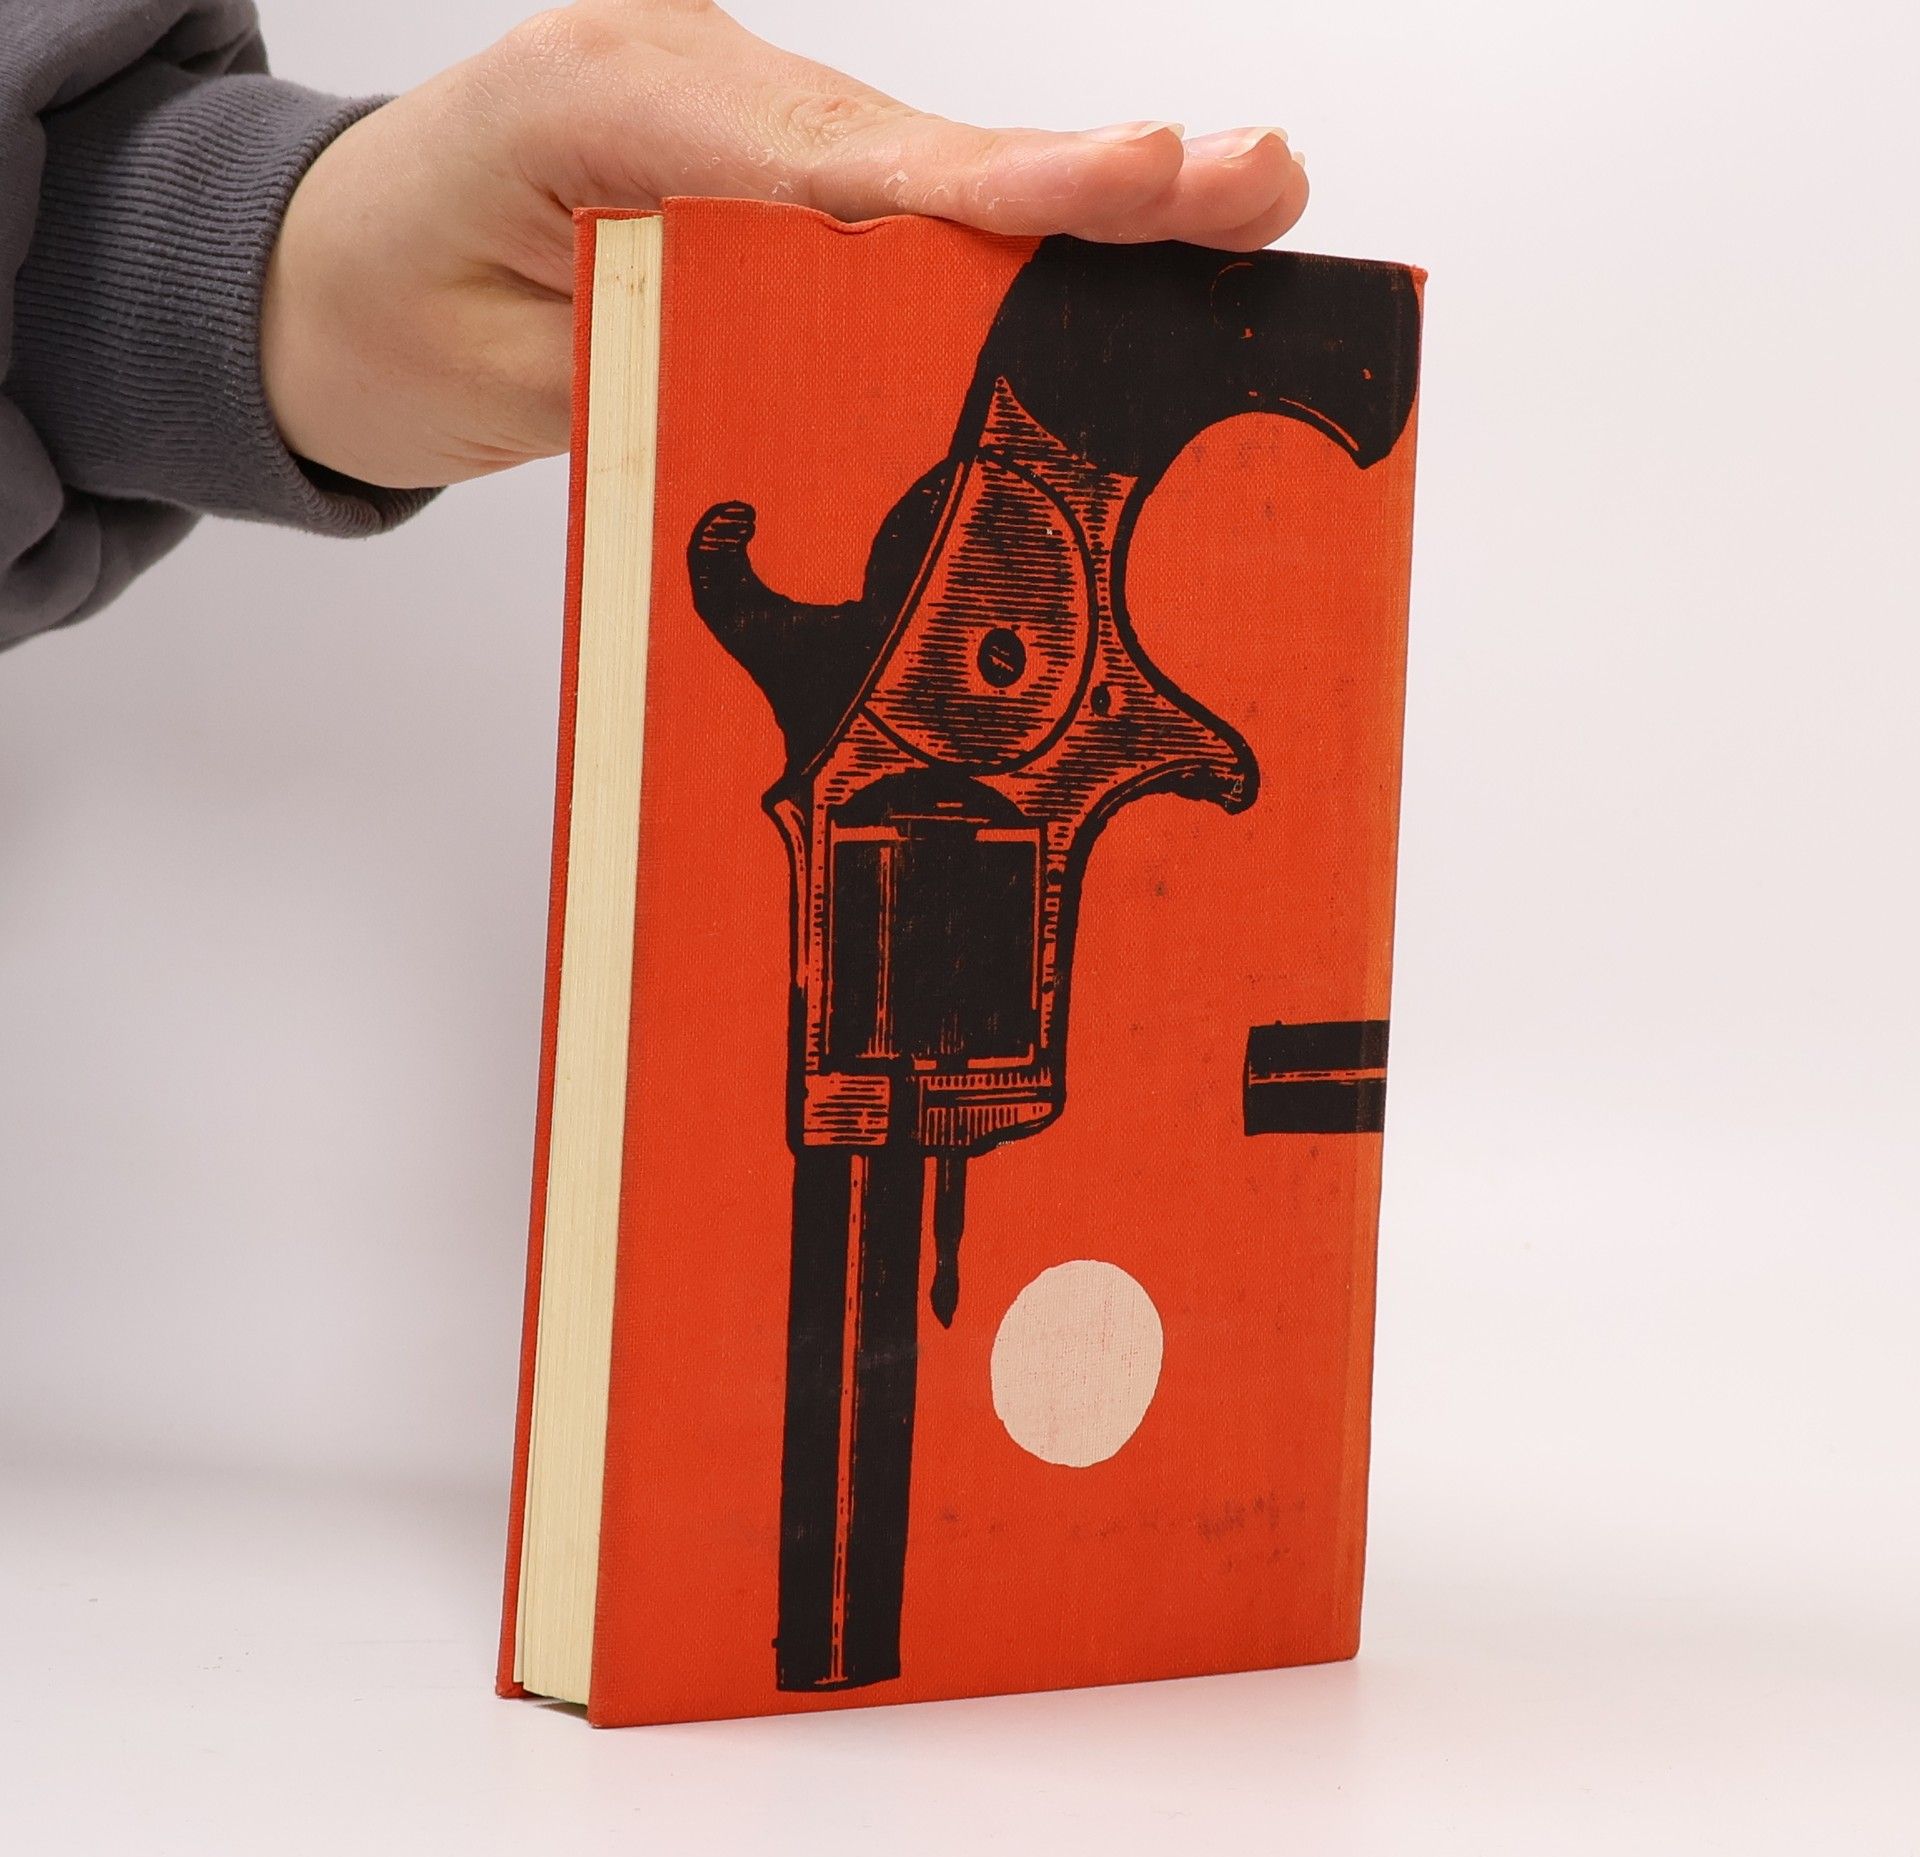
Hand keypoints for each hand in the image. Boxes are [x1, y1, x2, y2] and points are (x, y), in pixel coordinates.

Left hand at [261, 0, 1309, 489]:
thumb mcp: (511, 361)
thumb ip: (664, 366)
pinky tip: (1121, 251)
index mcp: (628, 98)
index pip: (849, 167)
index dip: (1003, 193)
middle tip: (1253, 184)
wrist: (323, 284)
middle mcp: (709, 91)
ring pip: (935, 184)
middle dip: (1098, 181)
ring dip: (1082, 213)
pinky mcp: (764, 183)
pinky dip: (1004, 244)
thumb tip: (824, 396)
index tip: (1134, 184)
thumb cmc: (390, 301)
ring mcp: (743, 130)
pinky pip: (897, 218)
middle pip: (933, 156)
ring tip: (1232, 209)